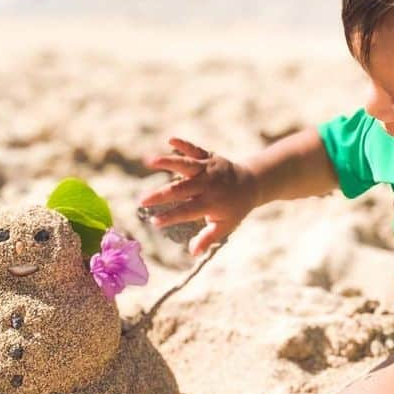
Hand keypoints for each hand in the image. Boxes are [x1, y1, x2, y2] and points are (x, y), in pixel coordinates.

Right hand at [138, 137, 257, 256]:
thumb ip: (208, 239)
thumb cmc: (235, 208)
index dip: (170, 217)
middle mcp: (208, 184)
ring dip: (168, 162)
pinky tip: (170, 140)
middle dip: (160, 195)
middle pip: (180, 189)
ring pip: (186, 165)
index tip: (154, 222)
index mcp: (211, 203)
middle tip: (141, 200)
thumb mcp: (225, 226)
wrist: (252, 183)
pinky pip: (195, 149)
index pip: (187, 211)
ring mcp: (208, 169)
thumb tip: (192, 254)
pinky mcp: (209, 157)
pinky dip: (184, 144)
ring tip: (149, 161)